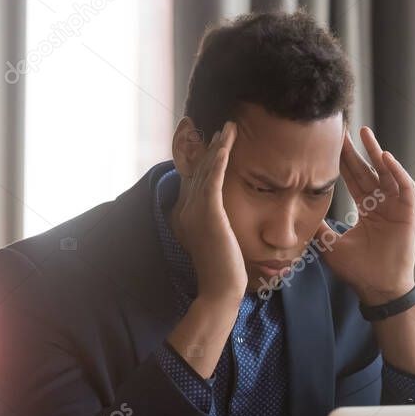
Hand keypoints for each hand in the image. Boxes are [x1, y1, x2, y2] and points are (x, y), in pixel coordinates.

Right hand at [171, 121, 246, 302]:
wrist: (220, 289)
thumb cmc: (223, 270)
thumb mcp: (216, 241)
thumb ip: (213, 224)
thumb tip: (221, 217)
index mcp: (186, 215)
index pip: (195, 180)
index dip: (203, 159)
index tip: (213, 142)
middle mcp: (186, 209)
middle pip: (198, 171)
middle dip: (209, 147)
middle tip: (220, 126)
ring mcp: (195, 211)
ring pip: (206, 171)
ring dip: (217, 146)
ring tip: (228, 128)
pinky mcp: (208, 213)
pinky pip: (213, 179)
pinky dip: (218, 160)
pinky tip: (225, 144)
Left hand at [315, 126, 414, 304]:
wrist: (378, 289)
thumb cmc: (358, 270)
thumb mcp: (331, 245)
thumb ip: (318, 228)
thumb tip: (296, 216)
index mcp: (367, 209)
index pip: (353, 179)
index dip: (342, 162)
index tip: (330, 144)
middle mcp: (383, 204)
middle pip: (367, 171)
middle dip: (355, 151)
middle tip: (343, 130)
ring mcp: (397, 207)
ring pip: (387, 172)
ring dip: (375, 152)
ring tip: (364, 133)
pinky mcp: (410, 212)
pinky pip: (405, 186)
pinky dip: (396, 171)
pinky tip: (383, 157)